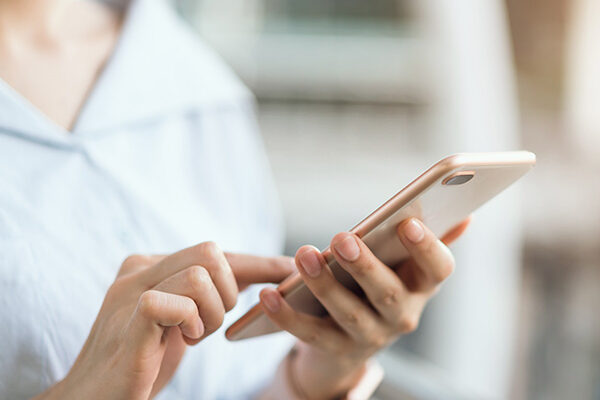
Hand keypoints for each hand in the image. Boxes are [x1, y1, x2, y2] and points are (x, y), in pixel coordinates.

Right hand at [34, 242, 293, 399]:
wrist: (92, 398)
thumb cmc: (141, 361)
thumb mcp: (179, 320)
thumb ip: (202, 295)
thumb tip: (253, 276)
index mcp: (151, 265)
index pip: (216, 253)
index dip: (257, 263)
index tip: (289, 270)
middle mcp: (139, 268)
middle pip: (212, 253)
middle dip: (227, 292)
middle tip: (207, 324)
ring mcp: (130, 291)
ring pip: (201, 275)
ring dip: (210, 314)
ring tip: (190, 337)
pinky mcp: (130, 318)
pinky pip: (176, 301)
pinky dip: (190, 322)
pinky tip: (181, 340)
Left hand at [260, 218, 469, 398]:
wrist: (353, 341)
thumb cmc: (381, 285)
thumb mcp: (405, 265)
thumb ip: (429, 238)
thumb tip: (465, 213)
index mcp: (421, 286)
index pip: (439, 269)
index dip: (428, 248)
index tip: (408, 223)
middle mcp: (402, 316)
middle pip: (388, 293)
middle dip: (366, 266)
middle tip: (342, 238)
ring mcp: (370, 337)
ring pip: (349, 314)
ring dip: (325, 286)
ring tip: (303, 256)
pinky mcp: (335, 349)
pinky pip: (310, 334)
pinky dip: (287, 316)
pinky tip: (268, 295)